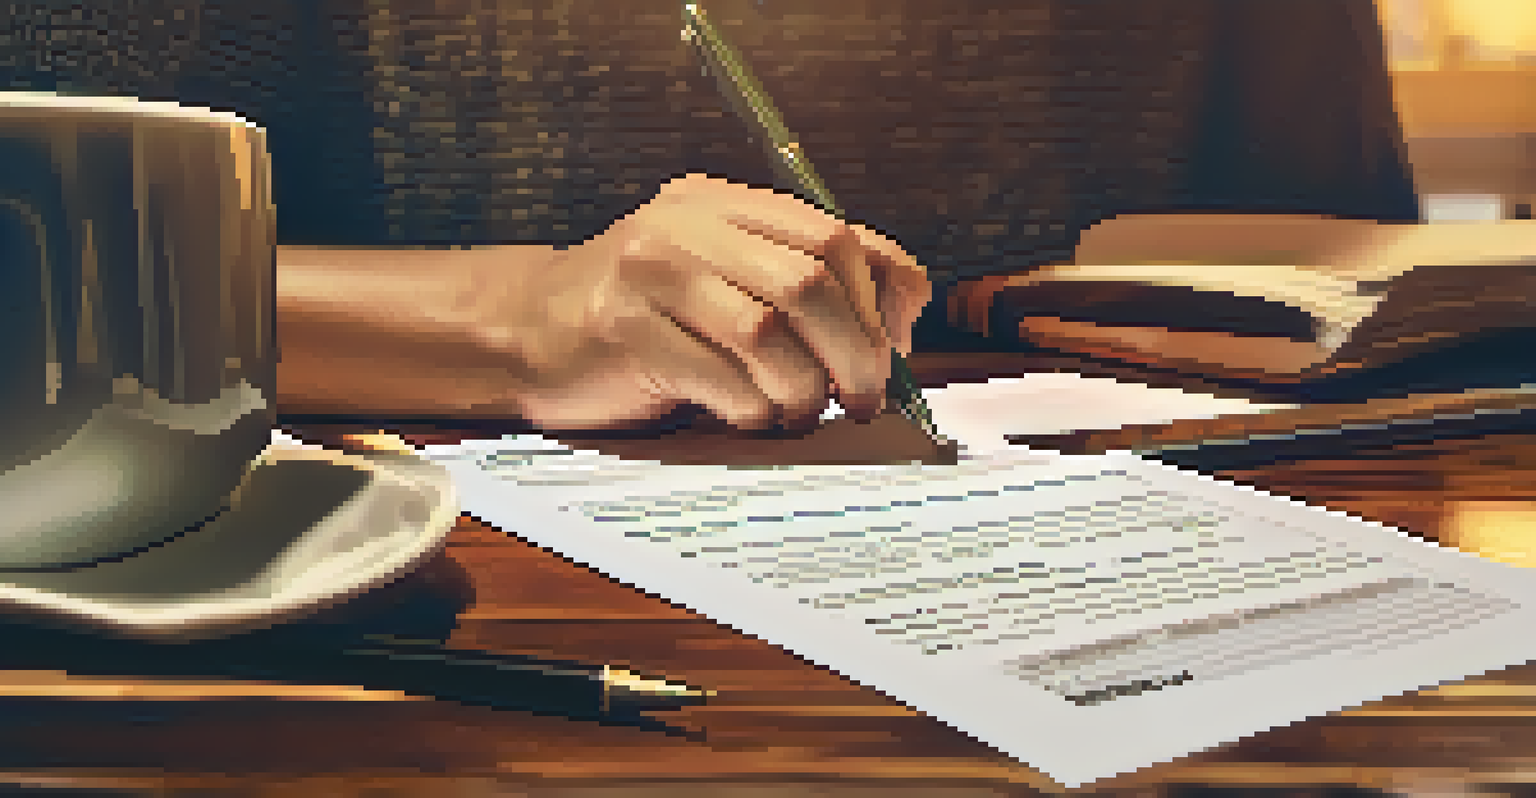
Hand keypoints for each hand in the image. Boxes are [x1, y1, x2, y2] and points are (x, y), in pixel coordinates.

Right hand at [470, 174, 930, 431]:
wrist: (527, 335)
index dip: (879, 298)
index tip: (891, 350)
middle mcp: (685, 227)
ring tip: (797, 412)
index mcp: (720, 205)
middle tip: (862, 398)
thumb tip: (903, 321)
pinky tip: (745, 417)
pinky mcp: (623, 332)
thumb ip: (803, 283)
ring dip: (802, 390)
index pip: (833, 237)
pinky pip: (722, 381)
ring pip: (769, 335)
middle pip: (809, 283)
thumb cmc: (645, 320)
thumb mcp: (725, 280)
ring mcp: (648, 276)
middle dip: (855, 353)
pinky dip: (752, 412)